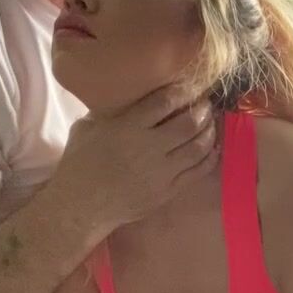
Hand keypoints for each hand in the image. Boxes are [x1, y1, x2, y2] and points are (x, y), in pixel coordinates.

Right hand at [49, 83, 218, 227]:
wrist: (80, 205)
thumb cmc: (79, 164)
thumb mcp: (87, 127)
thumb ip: (110, 111)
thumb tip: (126, 98)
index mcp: (127, 127)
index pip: (164, 102)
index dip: (183, 91)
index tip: (191, 86)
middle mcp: (148, 147)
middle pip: (188, 123)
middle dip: (202, 111)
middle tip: (206, 105)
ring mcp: (161, 172)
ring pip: (197, 147)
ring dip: (209, 132)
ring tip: (211, 124)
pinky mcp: (168, 191)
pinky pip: (197, 172)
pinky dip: (209, 158)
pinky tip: (213, 149)